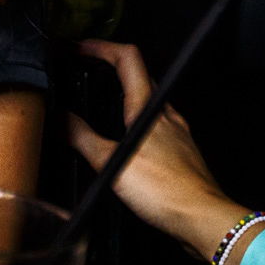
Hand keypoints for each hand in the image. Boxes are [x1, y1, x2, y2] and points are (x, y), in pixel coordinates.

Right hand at [65, 40, 239, 253]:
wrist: (203, 218)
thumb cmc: (166, 192)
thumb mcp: (111, 163)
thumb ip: (82, 138)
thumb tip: (62, 119)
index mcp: (147, 109)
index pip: (127, 58)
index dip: (101, 46)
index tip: (81, 48)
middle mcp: (166, 115)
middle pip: (141, 75)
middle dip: (112, 67)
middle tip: (89, 69)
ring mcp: (178, 133)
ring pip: (152, 101)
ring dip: (128, 93)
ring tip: (107, 103)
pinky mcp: (183, 152)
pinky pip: (161, 125)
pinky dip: (142, 121)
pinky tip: (133, 141)